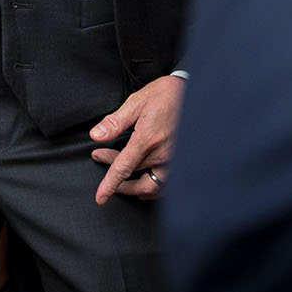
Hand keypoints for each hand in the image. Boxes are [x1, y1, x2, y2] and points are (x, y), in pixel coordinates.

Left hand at [89, 74, 183, 203]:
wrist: (196, 93)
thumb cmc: (166, 95)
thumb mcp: (136, 102)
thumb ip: (115, 122)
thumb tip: (96, 136)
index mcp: (148, 139)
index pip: (124, 168)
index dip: (110, 185)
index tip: (100, 197)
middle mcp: (164, 155)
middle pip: (133, 176)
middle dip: (114, 173)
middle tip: (101, 157)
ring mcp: (175, 162)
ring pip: (150, 187)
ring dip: (133, 187)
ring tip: (120, 177)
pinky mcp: (183, 164)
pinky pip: (166, 186)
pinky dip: (151, 187)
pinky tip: (142, 179)